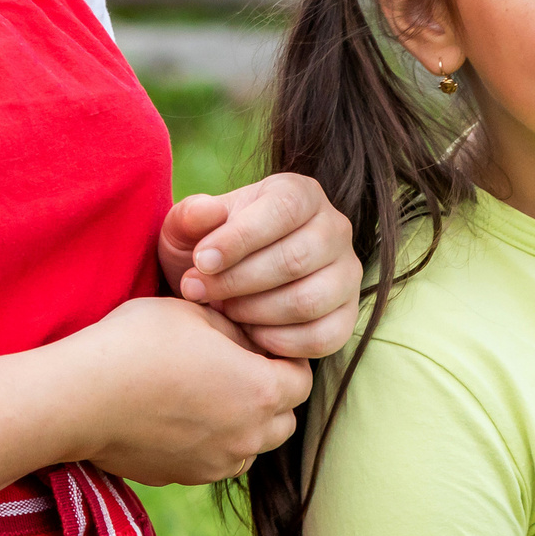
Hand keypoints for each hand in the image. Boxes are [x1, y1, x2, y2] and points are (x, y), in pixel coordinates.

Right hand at [47, 297, 312, 485]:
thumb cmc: (138, 343)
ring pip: (249, 445)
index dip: (284, 355)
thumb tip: (248, 338)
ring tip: (204, 391)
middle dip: (269, 393)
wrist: (80, 397)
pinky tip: (176, 413)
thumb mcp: (195, 313)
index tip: (258, 340)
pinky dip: (208, 441)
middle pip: (282, 418)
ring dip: (241, 422)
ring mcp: (215, 464)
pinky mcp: (183, 478)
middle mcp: (248, 438)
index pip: (301, 378)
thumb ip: (235, 328)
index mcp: (261, 392)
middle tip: (235, 364)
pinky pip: (213, 459)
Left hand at [158, 173, 362, 358]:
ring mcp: (347, 274)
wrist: (225, 283)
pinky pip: (323, 337)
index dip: (240, 238)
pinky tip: (249, 333)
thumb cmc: (208, 249)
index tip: (201, 262)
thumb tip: (208, 213)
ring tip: (223, 310)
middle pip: (296, 259)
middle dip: (239, 281)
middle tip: (198, 291)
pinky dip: (280, 342)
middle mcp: (334, 229)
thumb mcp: (187, 228)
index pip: (283, 210)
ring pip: (309, 300)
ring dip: (256, 312)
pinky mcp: (347, 316)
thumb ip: (191, 217)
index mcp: (301, 194)